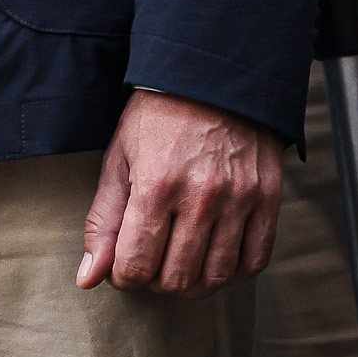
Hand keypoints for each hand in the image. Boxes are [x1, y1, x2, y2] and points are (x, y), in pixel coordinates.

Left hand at [75, 91, 281, 294]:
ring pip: (215, 277)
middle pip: (175, 280)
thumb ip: (102, 222)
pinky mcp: (268, 196)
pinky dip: (235, 273)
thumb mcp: (119, 159)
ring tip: (182, 263)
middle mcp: (201, 195)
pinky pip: (256, 260)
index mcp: (157, 184)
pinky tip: (216, 260)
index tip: (123, 262)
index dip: (122, 275)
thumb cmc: (159, 117)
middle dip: (155, 281)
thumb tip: (88, 278)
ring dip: (193, 283)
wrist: (215, 74)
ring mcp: (240, 197)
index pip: (134, 267)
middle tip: (152, 260)